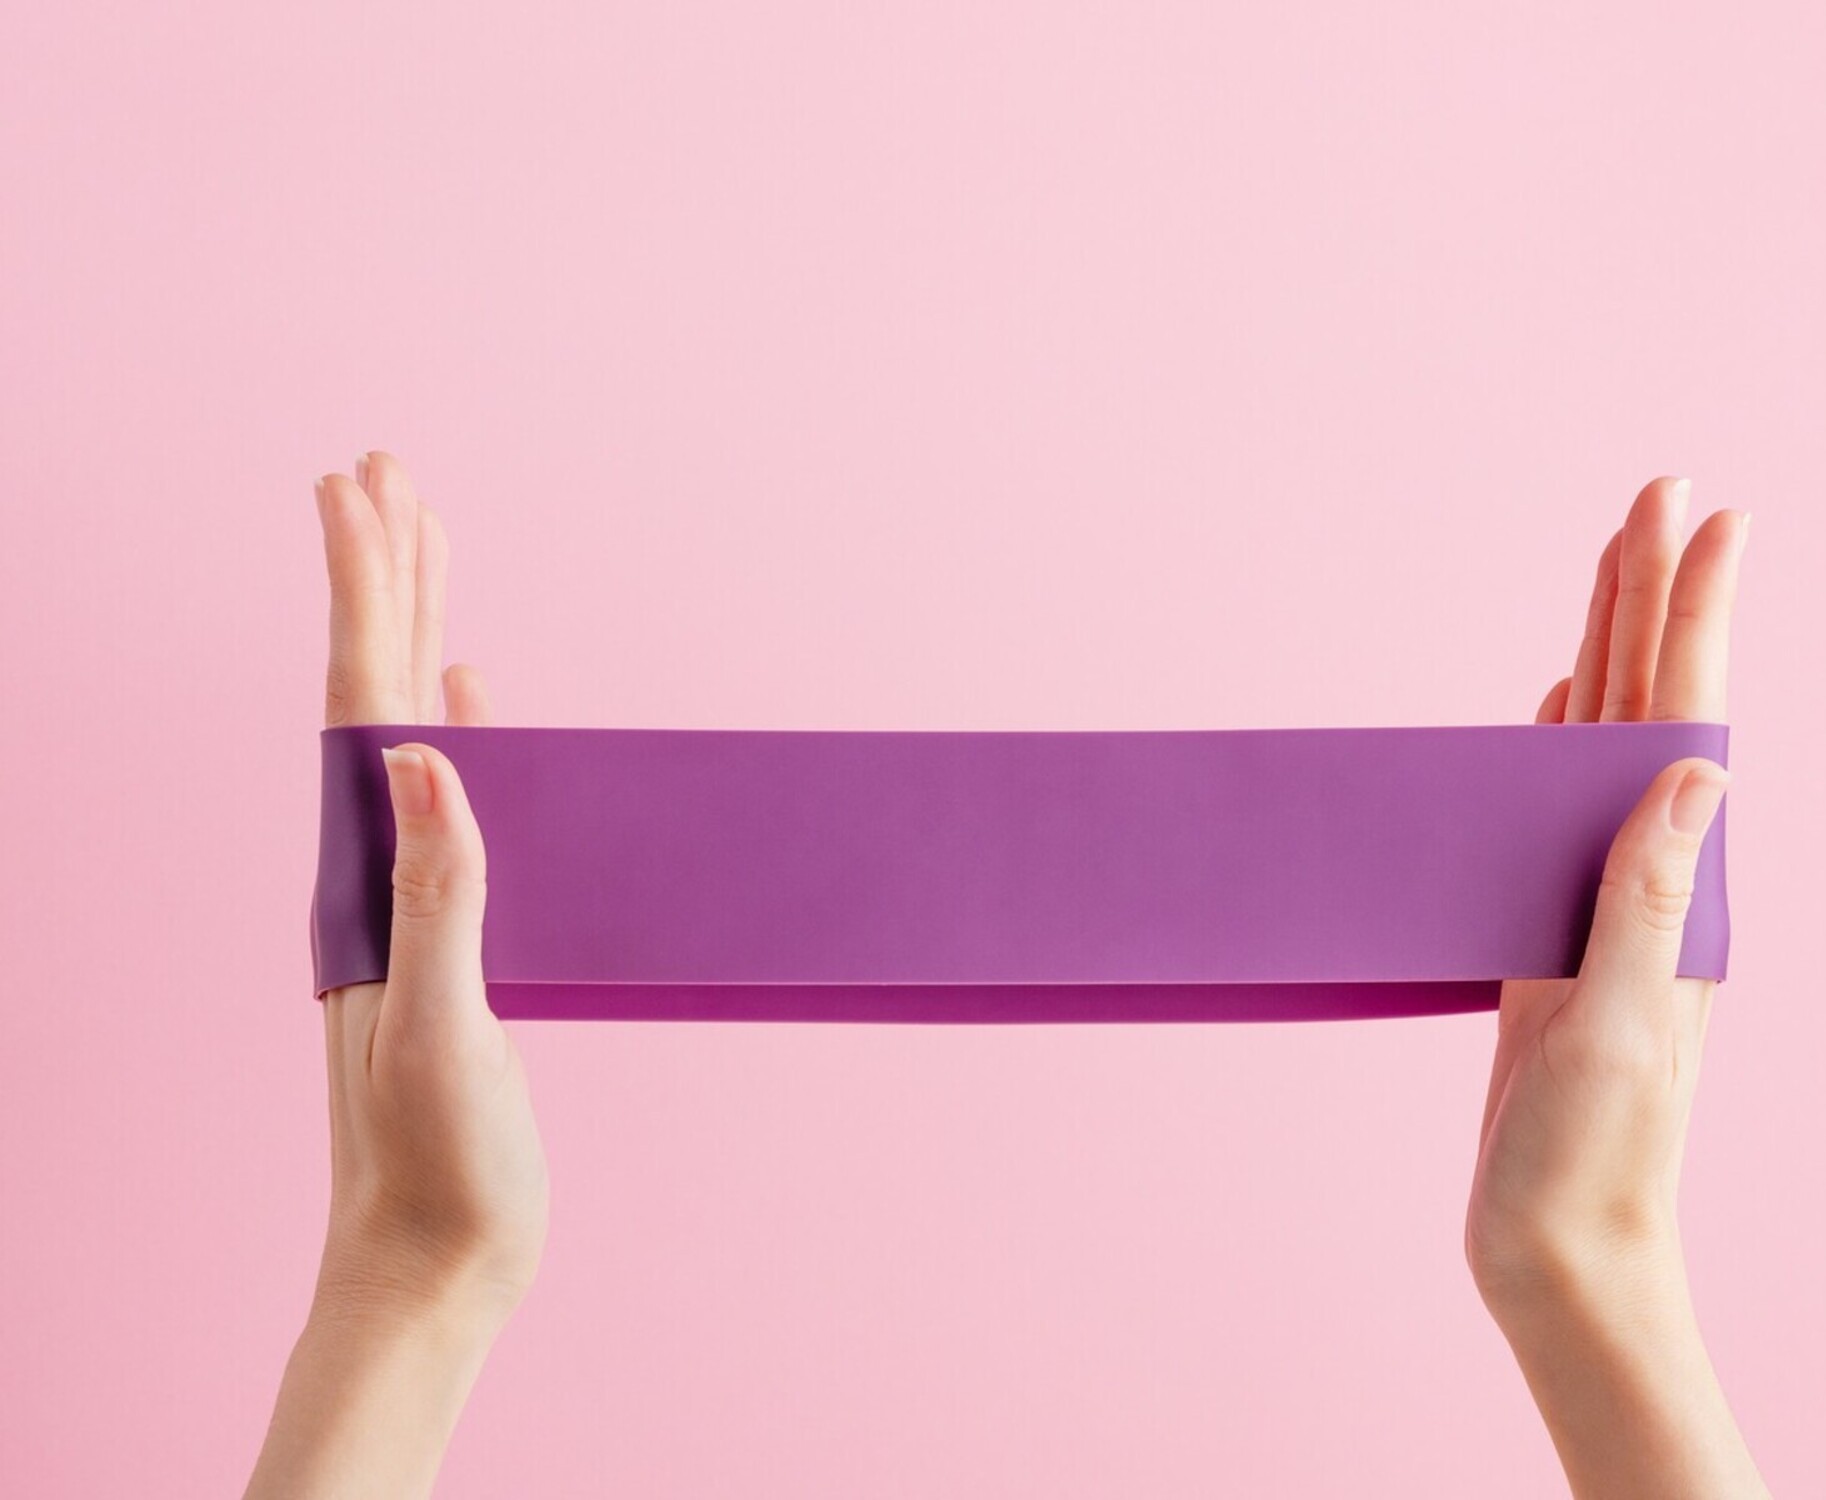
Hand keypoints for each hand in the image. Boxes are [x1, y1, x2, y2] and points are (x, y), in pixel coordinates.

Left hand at [248, 452, 546, 1498]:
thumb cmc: (436, 1164)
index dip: (362, 590)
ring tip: (429, 546)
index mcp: (366, 878)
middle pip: (371, 691)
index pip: (357, 704)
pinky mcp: (459, 933)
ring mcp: (414, 897)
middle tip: (387, 470)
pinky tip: (470, 696)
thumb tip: (427, 751)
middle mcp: (376, 870)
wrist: (433, 1261)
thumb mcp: (439, 1028)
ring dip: (415, 630)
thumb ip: (438, 893)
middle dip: (383, 573)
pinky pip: (456, 800)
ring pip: (412, 731)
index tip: (359, 486)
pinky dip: (461, 730)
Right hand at [1464, 477, 1766, 1497]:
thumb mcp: (1619, 1025)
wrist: (1559, 1248)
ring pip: (1595, 744)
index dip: (1692, 615)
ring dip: (1604, 649)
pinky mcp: (1546, 935)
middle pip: (1646, 707)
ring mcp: (1595, 904)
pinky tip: (1548, 702)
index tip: (1707, 515)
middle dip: (1650, 596)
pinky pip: (1549, 807)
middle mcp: (1646, 881)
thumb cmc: (1592, 1155)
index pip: (1685, 723)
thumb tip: (1693, 770)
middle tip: (1656, 492)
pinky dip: (1553, 737)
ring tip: (1609, 567)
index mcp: (1675, 892)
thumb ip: (1648, 897)